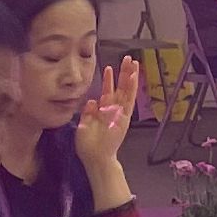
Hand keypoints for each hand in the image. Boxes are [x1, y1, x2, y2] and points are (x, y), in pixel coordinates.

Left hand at [75, 53, 140, 189]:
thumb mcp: (83, 125)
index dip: (109, 80)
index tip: (109, 67)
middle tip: (127, 58)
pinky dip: (132, 88)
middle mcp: (113, 110)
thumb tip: (91, 101)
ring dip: (130, 76)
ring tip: (133, 62)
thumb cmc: (88, 145)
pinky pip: (129, 100)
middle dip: (124, 73)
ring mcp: (120, 112)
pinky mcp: (125, 116)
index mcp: (103, 111)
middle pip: (121, 88)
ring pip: (127, 91)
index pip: (108, 91)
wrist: (95, 158)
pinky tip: (133, 77)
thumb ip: (87, 113)